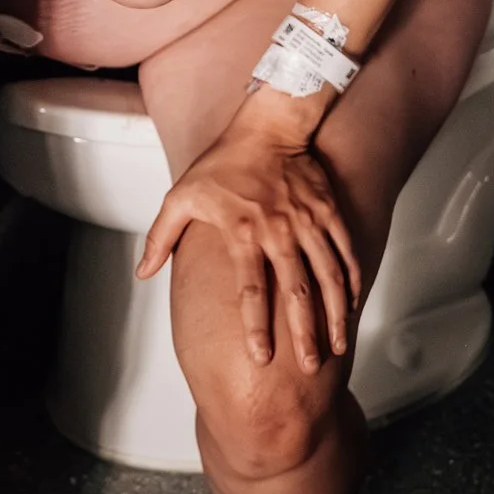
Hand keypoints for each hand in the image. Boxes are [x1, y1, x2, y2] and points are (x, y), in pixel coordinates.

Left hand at [135, 107, 360, 371]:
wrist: (267, 127)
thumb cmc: (221, 164)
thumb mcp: (180, 197)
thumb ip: (160, 238)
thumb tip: (141, 273)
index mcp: (242, 231)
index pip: (250, 288)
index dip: (255, 325)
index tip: (260, 358)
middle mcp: (278, 230)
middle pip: (296, 290)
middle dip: (304, 332)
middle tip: (308, 366)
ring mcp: (306, 222)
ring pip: (327, 276)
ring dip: (335, 314)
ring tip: (337, 347)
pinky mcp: (327, 212)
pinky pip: (344, 252)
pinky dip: (351, 280)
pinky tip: (352, 305)